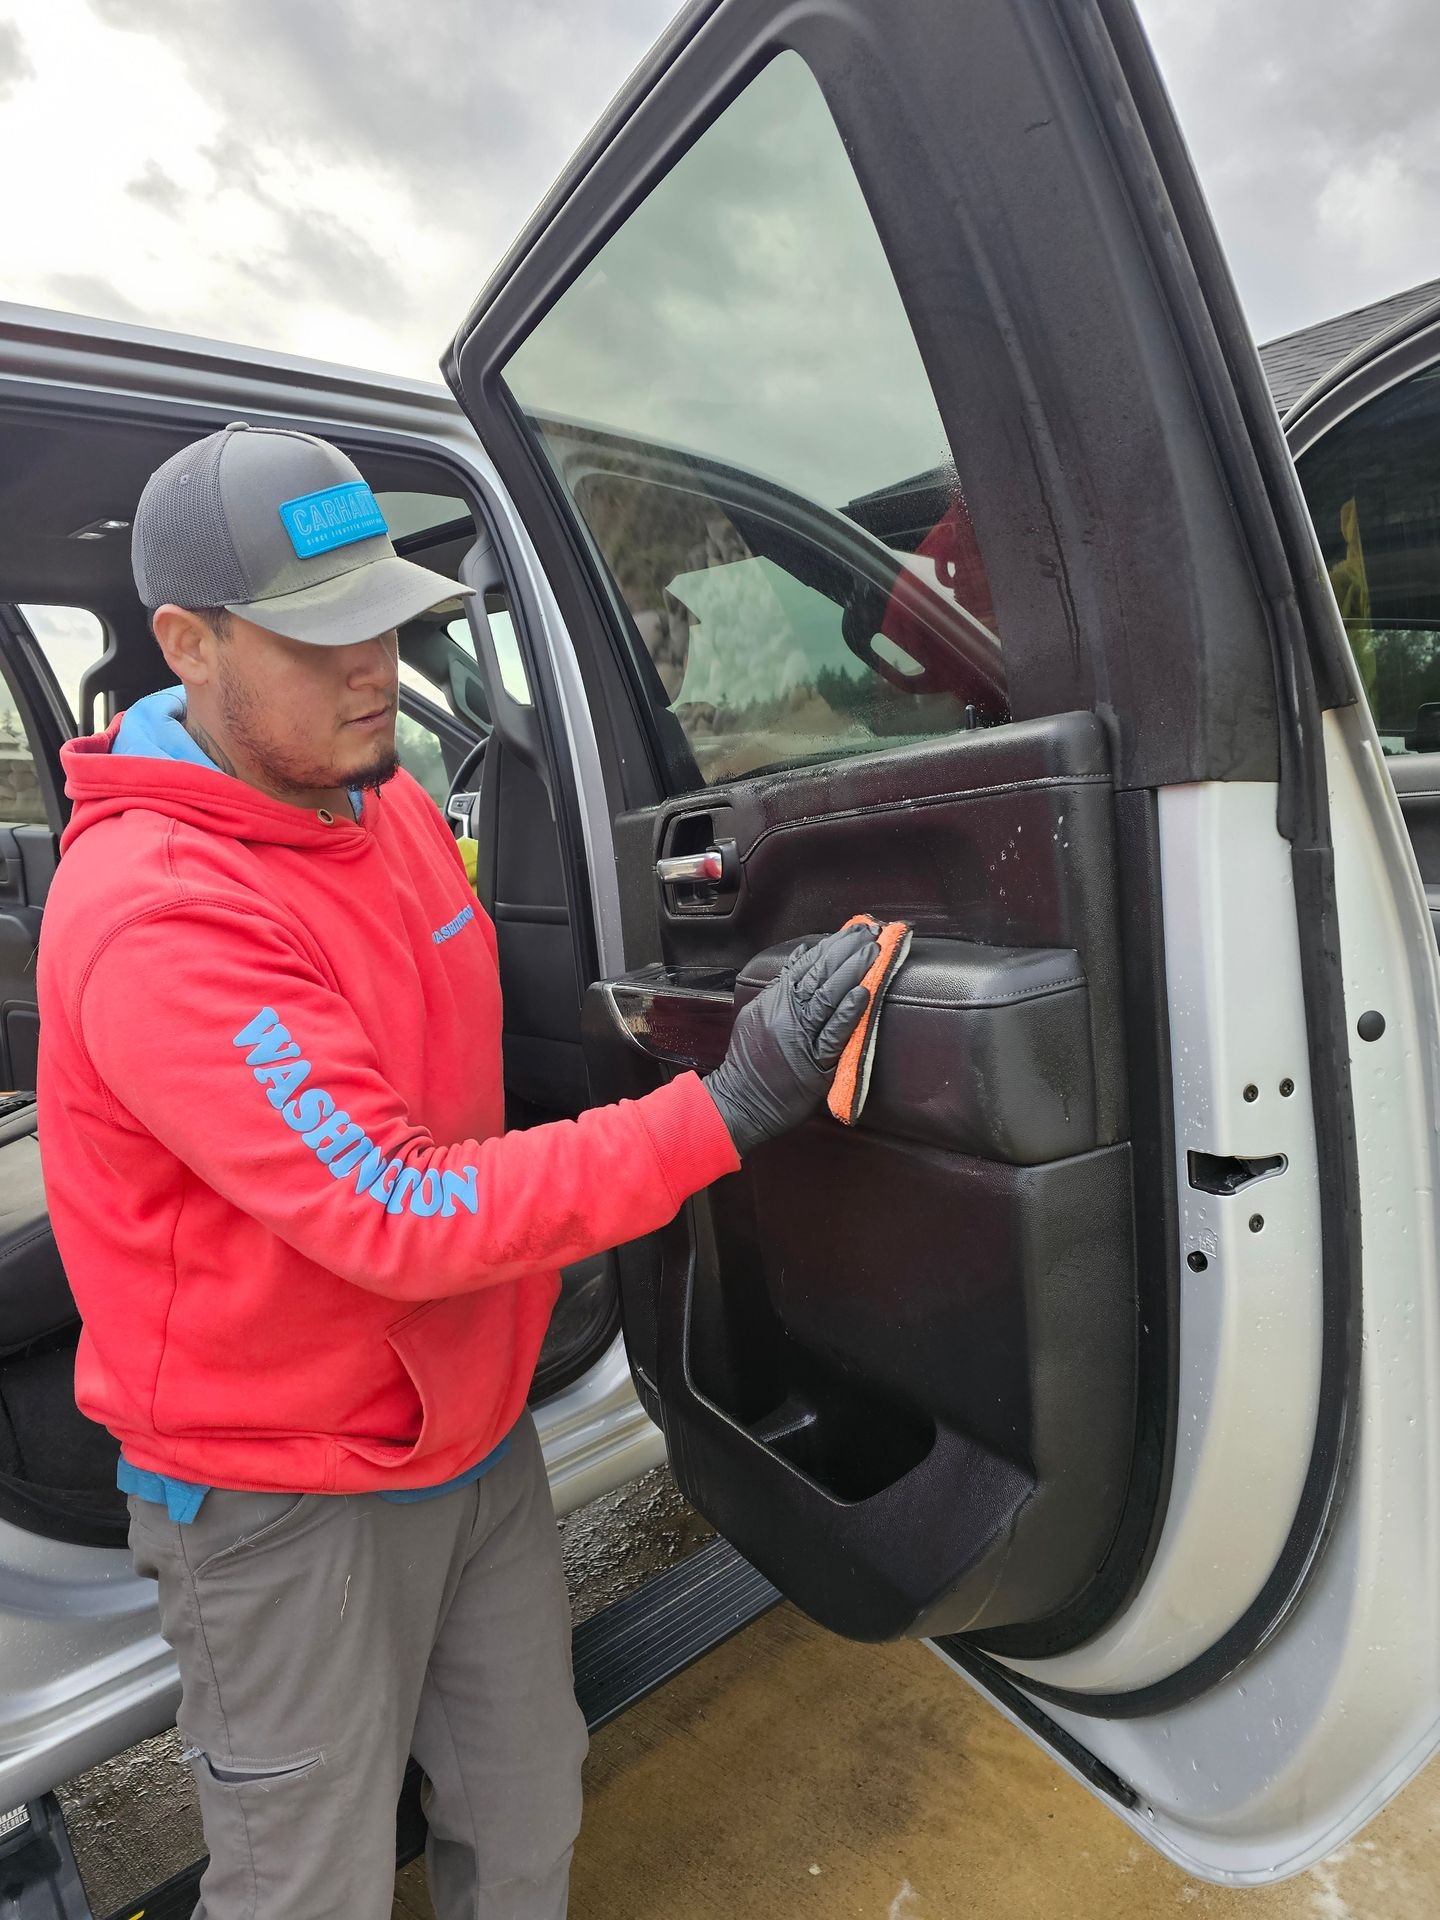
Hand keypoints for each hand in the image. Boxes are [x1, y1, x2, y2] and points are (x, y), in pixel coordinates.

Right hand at [705, 924, 878, 1156]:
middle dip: (846, 950)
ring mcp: (800, 1037)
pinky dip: (849, 1012)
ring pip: (828, 997)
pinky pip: (833, 1034)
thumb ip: (780, 984)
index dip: (831, 945)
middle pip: (819, 974)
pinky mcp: (814, 1063)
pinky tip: (863, 993)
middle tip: (870, 932)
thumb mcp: (757, 1014)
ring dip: (853, 971)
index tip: (853, 930)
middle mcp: (786, 1013)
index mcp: (775, 1000)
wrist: (741, 1101)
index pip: (807, 964)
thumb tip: (804, 954)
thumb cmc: (750, 1061)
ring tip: (873, 952)